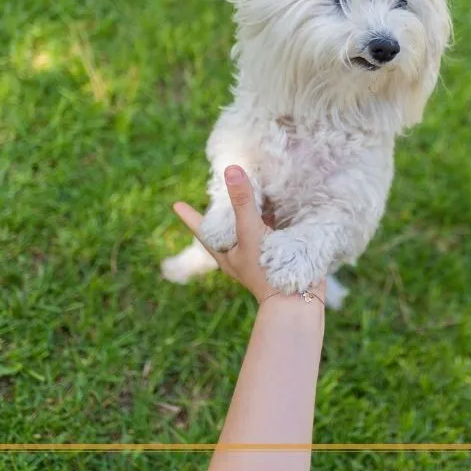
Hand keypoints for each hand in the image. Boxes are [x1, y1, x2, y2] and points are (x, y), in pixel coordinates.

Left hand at [173, 166, 326, 302]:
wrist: (295, 301)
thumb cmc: (266, 269)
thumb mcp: (251, 231)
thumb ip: (242, 202)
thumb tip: (230, 170)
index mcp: (225, 252)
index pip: (202, 229)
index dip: (190, 216)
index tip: (176, 204)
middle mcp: (239, 254)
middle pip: (224, 230)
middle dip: (221, 214)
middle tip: (214, 197)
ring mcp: (258, 257)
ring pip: (248, 231)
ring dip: (248, 215)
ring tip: (247, 197)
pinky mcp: (278, 256)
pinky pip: (270, 233)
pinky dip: (271, 220)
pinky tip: (279, 209)